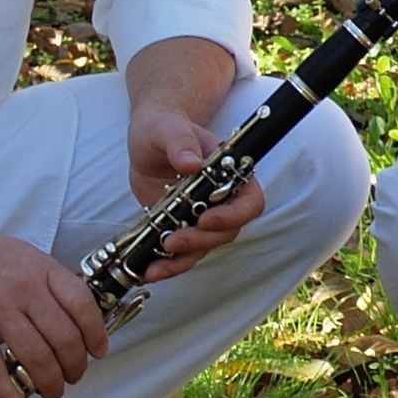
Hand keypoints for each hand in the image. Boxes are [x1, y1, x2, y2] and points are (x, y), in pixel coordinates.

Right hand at [0, 225, 111, 397]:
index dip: (96, 333)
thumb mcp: (25, 255)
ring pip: (37, 357)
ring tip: (53, 391)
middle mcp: (23, 290)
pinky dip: (11, 395)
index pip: (82, 304)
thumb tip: (77, 316)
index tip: (98, 350)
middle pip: (64, 337)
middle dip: (75, 366)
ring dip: (51, 383)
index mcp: (41, 269)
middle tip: (74, 375)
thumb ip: (50, 282)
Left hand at [127, 104, 267, 280]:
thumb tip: (190, 163)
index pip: (250, 203)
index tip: (206, 219)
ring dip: (181, 260)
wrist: (146, 141)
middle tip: (171, 240)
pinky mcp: (182, 228)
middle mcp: (222, 200)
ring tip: (154, 267)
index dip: (233, 216)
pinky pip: (182, 253)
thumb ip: (180, 141)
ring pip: (204, 248)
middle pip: (226, 232)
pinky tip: (149, 269)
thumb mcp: (168, 128)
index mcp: (231, 174)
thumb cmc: (163, 128)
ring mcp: (202, 217)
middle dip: (200, 240)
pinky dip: (167, 263)